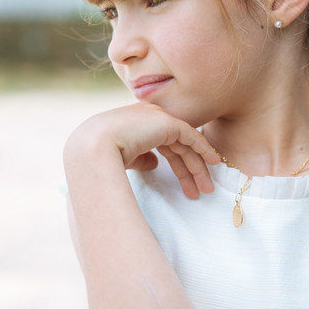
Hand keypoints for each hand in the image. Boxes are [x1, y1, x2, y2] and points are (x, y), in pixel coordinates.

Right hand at [67, 103, 220, 198]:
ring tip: (207, 189)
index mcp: (137, 124)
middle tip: (201, 191)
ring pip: (186, 144)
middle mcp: (149, 117)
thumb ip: (141, 158)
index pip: (164, 145)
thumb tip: (155, 164)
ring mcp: (159, 117)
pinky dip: (204, 149)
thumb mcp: (124, 158)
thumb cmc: (101, 156)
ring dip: (198, 167)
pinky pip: (192, 136)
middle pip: (177, 146)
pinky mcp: (167, 122)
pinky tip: (214, 163)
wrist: (94, 146)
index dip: (177, 164)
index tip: (187, 183)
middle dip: (190, 170)